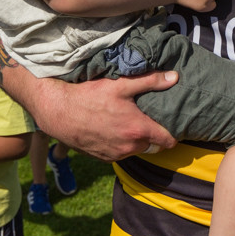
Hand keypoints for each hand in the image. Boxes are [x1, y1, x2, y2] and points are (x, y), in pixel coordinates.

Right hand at [33, 73, 177, 162]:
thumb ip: (151, 81)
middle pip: (154, 147)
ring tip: (131, 123)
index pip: (168, 141)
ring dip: (137, 141)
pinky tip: (115, 130)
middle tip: (149, 120)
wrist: (59, 112)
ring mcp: (116, 154)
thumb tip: (175, 77)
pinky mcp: (103, 158)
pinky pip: (121, 154)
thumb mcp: (121, 84)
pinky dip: (122, 145)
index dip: (173, 133)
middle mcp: (129, 147)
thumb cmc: (90, 96)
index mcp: (138, 130)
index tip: (172, 123)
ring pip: (137, 151)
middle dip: (154, 136)